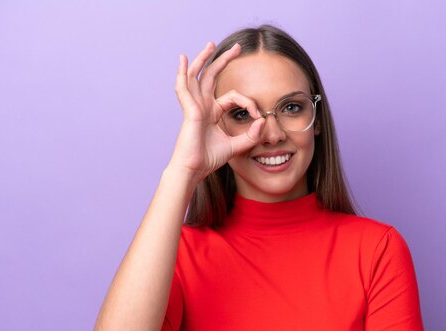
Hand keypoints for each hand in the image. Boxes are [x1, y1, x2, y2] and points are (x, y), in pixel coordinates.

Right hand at [168, 42, 265, 181]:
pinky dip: (182, 73)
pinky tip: (182, 59)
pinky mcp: (189, 111)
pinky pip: (183, 88)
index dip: (248, 103)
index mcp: (212, 112)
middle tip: (237, 47)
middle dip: (223, 60)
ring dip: (203, 59)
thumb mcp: (237, 146)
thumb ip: (251, 135)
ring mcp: (194, 106)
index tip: (259, 115)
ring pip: (197, 76)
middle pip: (211, 76)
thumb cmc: (209, 159)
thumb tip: (263, 120)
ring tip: (211, 44)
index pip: (232, 96)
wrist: (194, 170)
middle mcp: (202, 106)